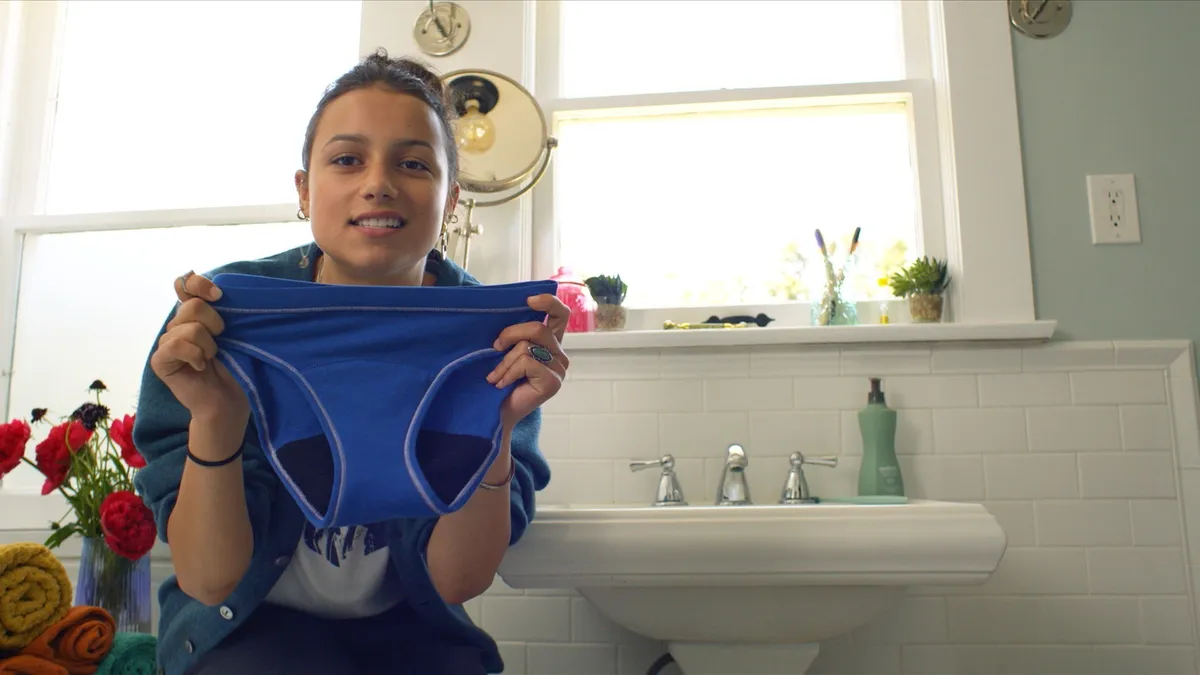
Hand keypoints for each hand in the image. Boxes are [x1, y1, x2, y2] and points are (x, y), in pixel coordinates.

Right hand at [150, 271, 249, 432]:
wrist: (230, 400)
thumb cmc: (238, 366)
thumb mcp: (236, 332)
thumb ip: (224, 310)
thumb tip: (217, 288)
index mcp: (195, 314)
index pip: (185, 283)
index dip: (199, 284)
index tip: (219, 296)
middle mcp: (178, 324)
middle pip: (193, 306)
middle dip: (215, 324)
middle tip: (222, 343)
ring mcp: (167, 342)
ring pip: (188, 327)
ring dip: (208, 345)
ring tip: (212, 359)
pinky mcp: (160, 360)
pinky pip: (174, 345)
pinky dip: (194, 355)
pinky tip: (200, 367)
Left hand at [488, 294, 570, 428]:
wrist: (496, 412)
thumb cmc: (501, 381)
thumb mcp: (508, 350)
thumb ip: (516, 333)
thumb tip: (503, 311)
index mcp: (550, 342)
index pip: (560, 314)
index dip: (548, 302)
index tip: (528, 300)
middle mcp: (559, 353)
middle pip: (537, 328)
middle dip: (510, 334)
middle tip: (495, 347)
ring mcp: (559, 368)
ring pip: (527, 347)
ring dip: (504, 361)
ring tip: (496, 376)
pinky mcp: (553, 381)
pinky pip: (526, 362)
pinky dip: (508, 372)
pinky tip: (502, 384)